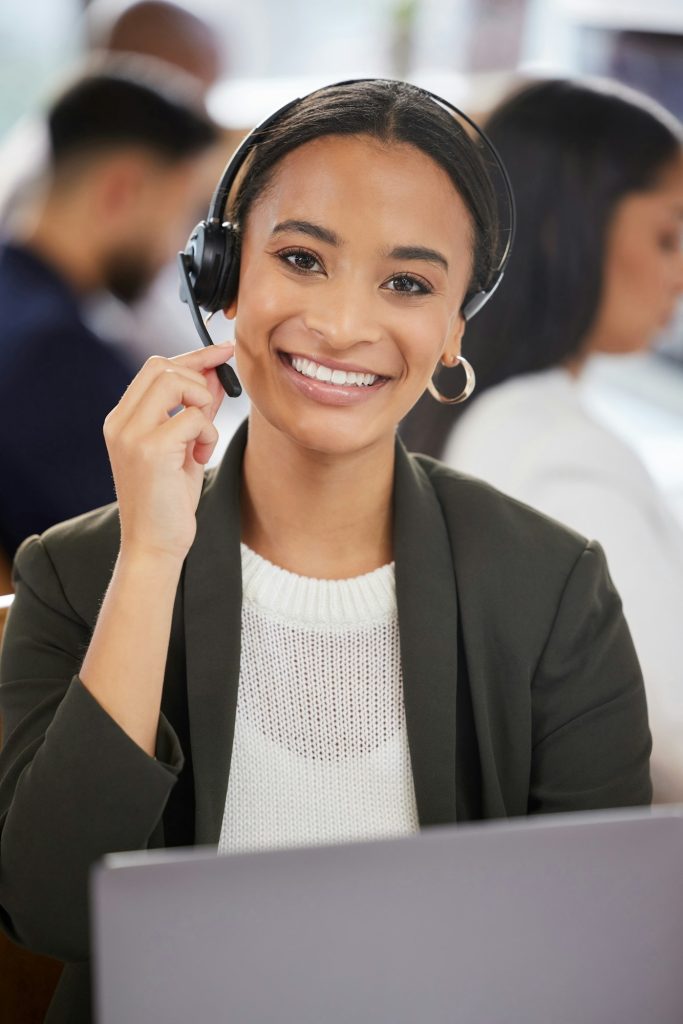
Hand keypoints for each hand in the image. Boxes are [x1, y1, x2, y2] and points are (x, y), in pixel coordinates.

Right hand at [103, 344, 233, 562]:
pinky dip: (207, 434)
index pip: (155, 367)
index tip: (222, 353)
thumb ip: (195, 411)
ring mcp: (131, 434)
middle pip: (163, 365)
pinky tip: (200, 458)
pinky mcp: (150, 450)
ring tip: (201, 438)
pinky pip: (193, 417)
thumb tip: (215, 374)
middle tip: (213, 408)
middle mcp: (121, 423)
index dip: (193, 356)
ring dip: (201, 404)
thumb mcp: (184, 448)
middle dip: (199, 377)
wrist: (154, 546)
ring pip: (176, 381)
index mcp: (122, 420)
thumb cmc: (169, 502)